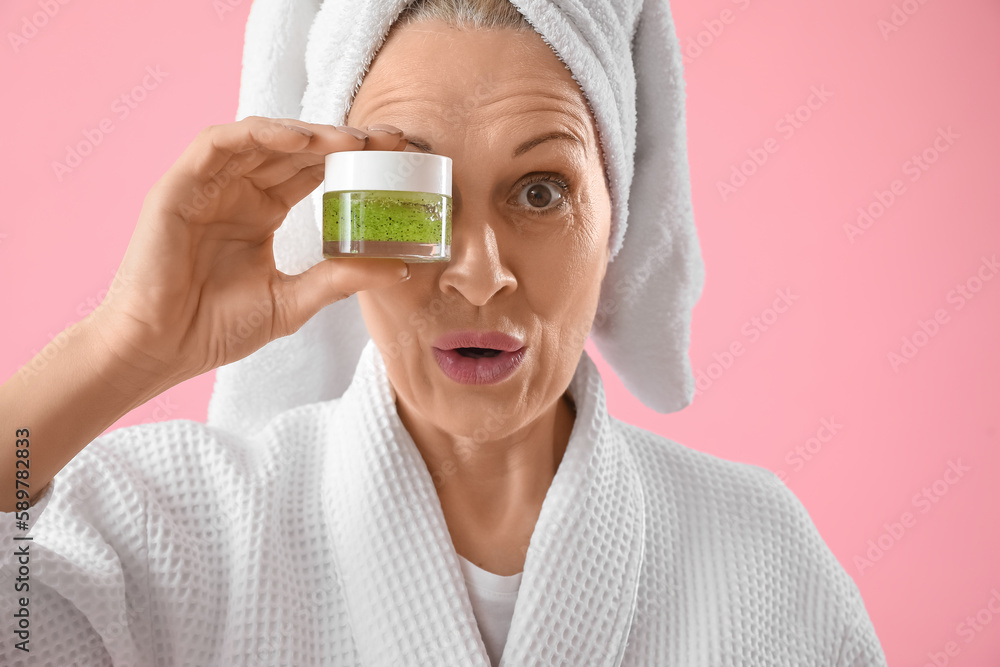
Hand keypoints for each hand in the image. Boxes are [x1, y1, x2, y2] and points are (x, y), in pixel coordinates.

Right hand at [89, 116, 409, 384]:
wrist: (161, 349)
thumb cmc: (216, 328)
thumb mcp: (293, 301)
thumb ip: (341, 279)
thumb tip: (401, 267)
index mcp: (263, 212)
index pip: (315, 171)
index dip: (354, 160)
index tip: (399, 158)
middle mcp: (239, 191)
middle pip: (297, 150)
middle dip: (344, 141)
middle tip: (391, 141)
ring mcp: (209, 185)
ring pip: (264, 139)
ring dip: (311, 134)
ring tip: (354, 141)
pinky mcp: (180, 186)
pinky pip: (220, 144)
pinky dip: (260, 135)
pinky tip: (301, 142)